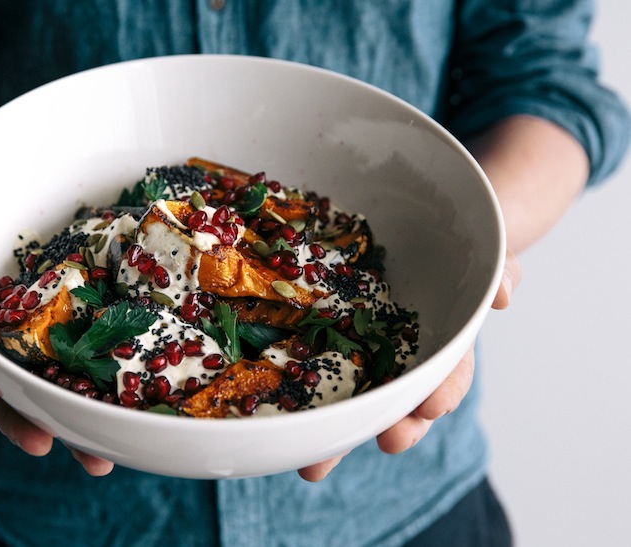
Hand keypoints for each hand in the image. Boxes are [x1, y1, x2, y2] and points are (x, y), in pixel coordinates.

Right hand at [0, 237, 107, 467]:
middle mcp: (6, 348)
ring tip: (96, 461)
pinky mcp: (78, 344)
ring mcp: (42, 350)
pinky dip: (106, 400)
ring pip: (54, 394)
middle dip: (24, 424)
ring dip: (74, 430)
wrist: (7, 235)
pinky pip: (92, 373)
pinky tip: (127, 423)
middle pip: (11, 393)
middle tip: (41, 444)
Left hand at [298, 249, 521, 480]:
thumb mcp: (480, 255)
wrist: (410, 232)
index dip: (444, 390)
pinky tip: (283, 429)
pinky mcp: (324, 343)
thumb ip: (498, 270)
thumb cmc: (446, 252)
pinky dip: (298, 401)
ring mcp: (361, 353)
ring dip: (340, 433)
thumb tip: (503, 294)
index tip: (433, 407)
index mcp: (441, 340)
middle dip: (395, 426)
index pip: (449, 371)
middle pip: (400, 401)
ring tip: (317, 466)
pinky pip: (311, 373)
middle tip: (387, 442)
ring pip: (354, 400)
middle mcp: (401, 356)